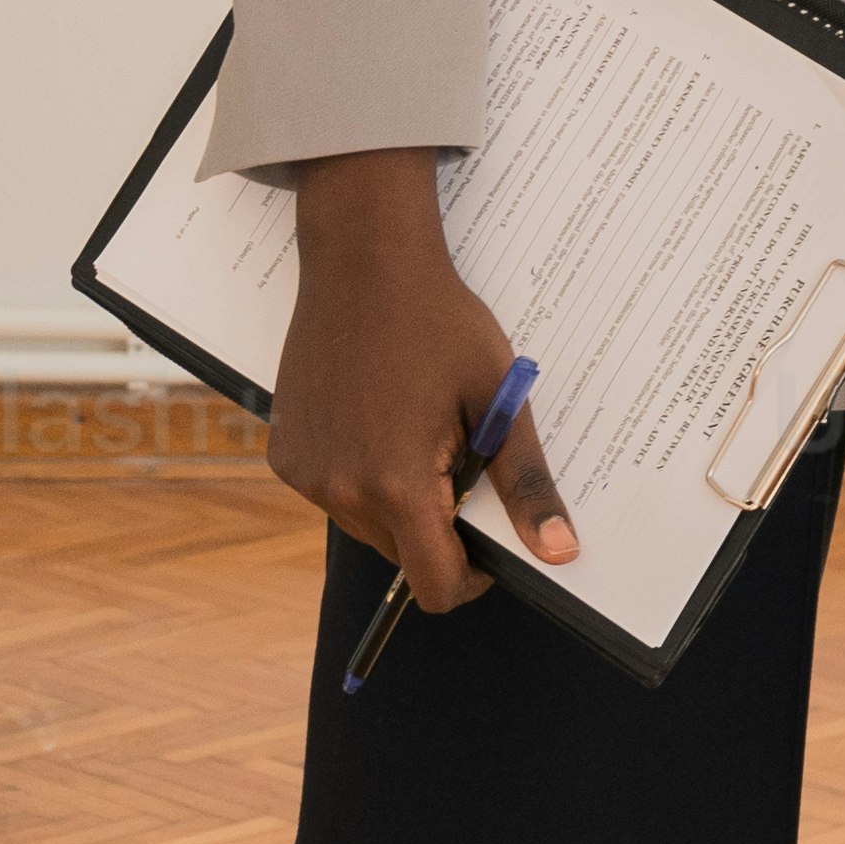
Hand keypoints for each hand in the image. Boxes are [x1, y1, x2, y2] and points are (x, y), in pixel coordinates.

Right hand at [269, 151, 579, 621]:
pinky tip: (376, 419)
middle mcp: (341, 488)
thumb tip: (558, 552)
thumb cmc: (438, 320)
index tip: (488, 544)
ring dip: (397, 503)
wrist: (364, 258)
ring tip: (416, 431)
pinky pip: (333, 494)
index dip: (471, 577)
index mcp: (398, 482)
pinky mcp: (285, 454)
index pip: (434, 585)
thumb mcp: (496, 398)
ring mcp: (306, 473)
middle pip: (402, 556)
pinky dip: (360, 477)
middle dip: (437, 528)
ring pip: (367, 527)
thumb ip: (523, 483)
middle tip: (456, 457)